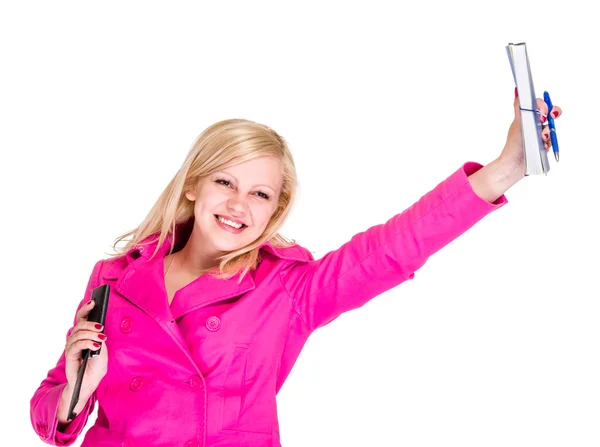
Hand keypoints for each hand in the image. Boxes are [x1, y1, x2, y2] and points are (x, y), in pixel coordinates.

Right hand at [58, 300, 107, 422]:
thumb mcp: (103, 350)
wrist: (89, 383)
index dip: (86, 309)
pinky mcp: (70, 356)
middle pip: (79, 325)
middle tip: (100, 327)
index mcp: (84, 335)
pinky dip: (87, 343)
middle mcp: (76, 339)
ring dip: (91, 334)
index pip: (82, 319)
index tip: (93, 302)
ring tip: (101, 338)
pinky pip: (76, 345)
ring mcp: (72, 347)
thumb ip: (100, 339)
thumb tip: (99, 329)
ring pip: (78, 334)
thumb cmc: (96, 367)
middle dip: (91, 324)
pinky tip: (96, 345)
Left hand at [499, 88, 562, 170]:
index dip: (544, 105)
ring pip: (551, 128)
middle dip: (552, 115)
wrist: (515, 165)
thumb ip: (520, 107)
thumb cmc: (514, 144)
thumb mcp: (518, 123)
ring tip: (542, 139)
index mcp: (527, 118)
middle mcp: (533, 125)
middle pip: (549, 114)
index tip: (543, 110)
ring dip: (548, 133)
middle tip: (550, 119)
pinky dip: (549, 143)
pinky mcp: (542, 145)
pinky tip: (543, 147)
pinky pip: (551, 141)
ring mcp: (538, 135)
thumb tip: (517, 91)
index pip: (540, 105)